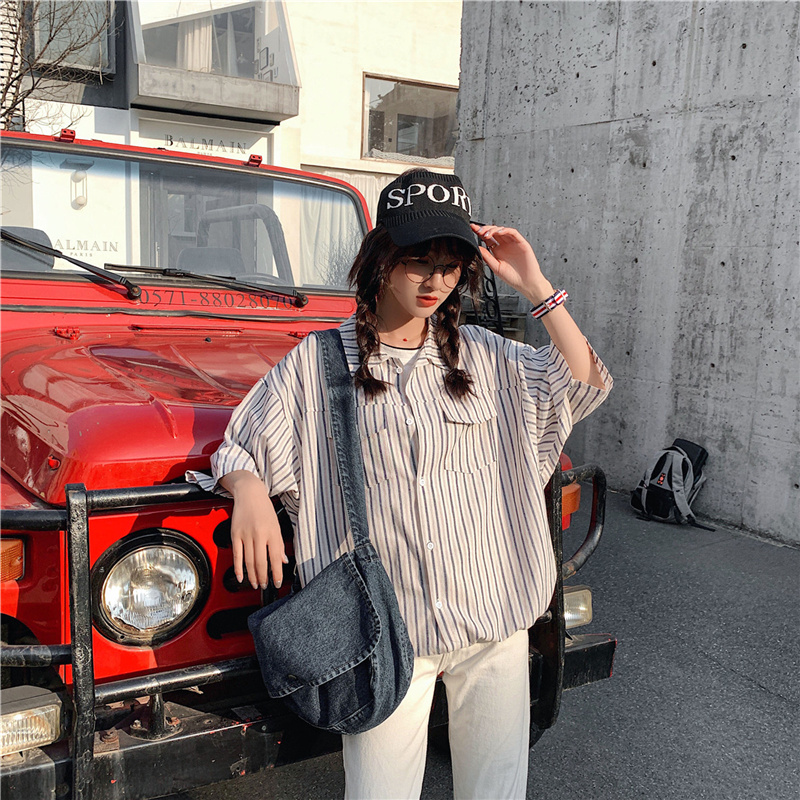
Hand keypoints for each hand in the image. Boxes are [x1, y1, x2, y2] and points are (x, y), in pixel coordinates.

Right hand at [219, 470, 287, 589]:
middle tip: (264, 586)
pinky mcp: (235, 534)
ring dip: (252, 576)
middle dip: (263, 578)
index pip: (275, 559)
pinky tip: (241, 577)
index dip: (277, 574)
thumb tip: (283, 561)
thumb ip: (279, 545)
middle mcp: (260, 534)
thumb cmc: (264, 509)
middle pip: (261, 562)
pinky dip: (238, 568)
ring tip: (255, 584)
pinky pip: (236, 555)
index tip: (278, 583)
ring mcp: (246, 535)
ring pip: (248, 561)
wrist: (250, 493)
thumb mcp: (277, 525)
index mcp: (272, 533)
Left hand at [471, 223, 552, 303]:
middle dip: (485, 229)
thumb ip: (487, 257)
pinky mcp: (521, 243)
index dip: (480, 233)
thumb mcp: (496, 267)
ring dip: (494, 229)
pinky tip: (499, 232)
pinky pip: (513, 233)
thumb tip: (477, 247)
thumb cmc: (512, 277)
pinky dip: (506, 230)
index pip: (487, 239)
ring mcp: (513, 243)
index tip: (472, 229)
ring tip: (486, 233)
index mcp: (498, 251)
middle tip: (478, 230)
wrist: (526, 283)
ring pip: (502, 230)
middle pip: (494, 232)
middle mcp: (505, 245)